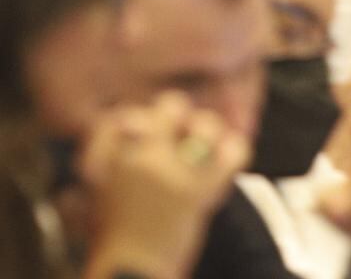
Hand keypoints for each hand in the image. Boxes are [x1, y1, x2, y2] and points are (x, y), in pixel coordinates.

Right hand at [80, 91, 248, 278]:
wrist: (130, 276)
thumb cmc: (114, 243)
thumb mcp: (97, 197)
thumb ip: (112, 159)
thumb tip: (131, 122)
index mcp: (105, 162)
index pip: (121, 117)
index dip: (134, 120)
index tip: (141, 132)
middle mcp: (138, 159)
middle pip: (171, 105)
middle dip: (178, 114)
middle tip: (181, 132)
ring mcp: (170, 173)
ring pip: (205, 125)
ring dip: (209, 132)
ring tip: (206, 147)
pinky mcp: (198, 192)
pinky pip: (233, 152)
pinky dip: (235, 151)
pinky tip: (228, 158)